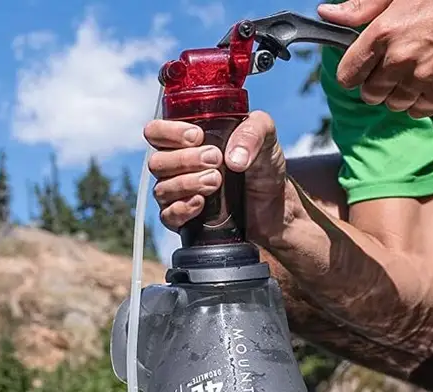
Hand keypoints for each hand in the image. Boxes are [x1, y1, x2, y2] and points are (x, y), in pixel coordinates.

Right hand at [143, 111, 304, 250]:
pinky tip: (201, 203)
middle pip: (156, 162)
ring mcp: (179, 194)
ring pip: (161, 189)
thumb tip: (232, 158)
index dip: (169, 133)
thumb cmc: (265, 169)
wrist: (277, 209)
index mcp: (188, 141)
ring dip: (187, 183)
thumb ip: (253, 131)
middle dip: (185, 160)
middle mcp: (178, 166)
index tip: (197, 136)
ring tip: (216, 181)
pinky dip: (182, 208)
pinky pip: (167, 216)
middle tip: (215, 159)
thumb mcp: (267, 138)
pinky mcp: (184, 220)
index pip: (156, 132)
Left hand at [317, 0, 432, 117]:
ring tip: (411, 74)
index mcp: (383, 33)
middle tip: (390, 67)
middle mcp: (400, 60)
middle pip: (369, 94)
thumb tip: (327, 14)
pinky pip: (419, 111)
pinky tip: (427, 83)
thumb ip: (363, 6)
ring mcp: (423, 78)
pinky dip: (419, 102)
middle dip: (375, 83)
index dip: (353, 72)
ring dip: (397, 94)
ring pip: (393, 105)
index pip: (348, 74)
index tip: (361, 67)